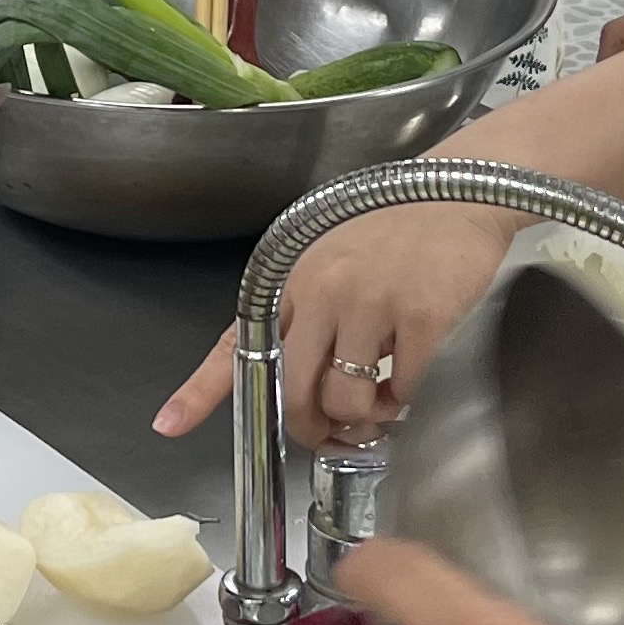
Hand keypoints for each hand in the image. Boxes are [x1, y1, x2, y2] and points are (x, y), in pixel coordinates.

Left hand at [155, 198, 518, 449]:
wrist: (455, 190)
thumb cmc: (393, 227)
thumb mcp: (327, 258)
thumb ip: (306, 313)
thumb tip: (304, 385)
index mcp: (290, 280)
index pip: (234, 343)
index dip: (198, 392)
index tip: (168, 425)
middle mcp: (321, 291)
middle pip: (295, 393)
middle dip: (312, 429)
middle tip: (333, 434)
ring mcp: (371, 303)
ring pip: (347, 401)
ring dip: (364, 420)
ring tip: (380, 402)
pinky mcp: (421, 316)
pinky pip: (403, 390)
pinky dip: (406, 399)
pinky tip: (409, 377)